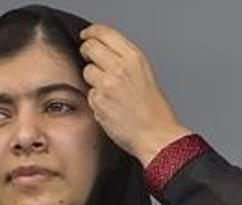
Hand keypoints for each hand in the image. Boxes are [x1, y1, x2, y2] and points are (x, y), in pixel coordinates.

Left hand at [79, 24, 191, 166]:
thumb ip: (124, 58)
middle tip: (89, 58)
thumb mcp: (145, 72)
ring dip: (93, 79)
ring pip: (87, 71)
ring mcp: (107, 85)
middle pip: (89, 47)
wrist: (155, 134)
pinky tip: (110, 107)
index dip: (91, 32)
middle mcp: (119, 68)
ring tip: (109, 91)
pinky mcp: (98, 101)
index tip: (87, 35)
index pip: (104, 33)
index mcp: (133, 57)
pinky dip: (96, 99)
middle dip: (87, 51)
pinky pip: (89, 94)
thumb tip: (103, 50)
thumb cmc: (153, 108)